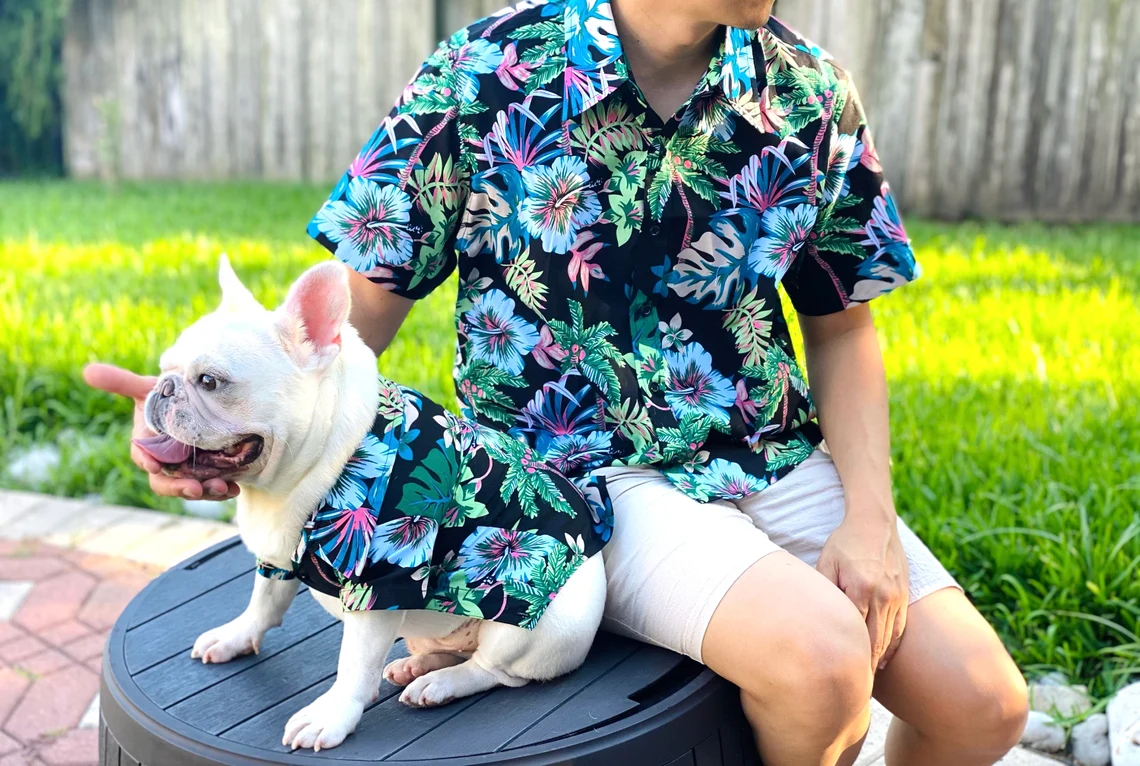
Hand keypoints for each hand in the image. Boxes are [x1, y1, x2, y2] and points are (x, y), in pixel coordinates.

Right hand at [82, 363, 238, 500]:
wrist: (199, 399)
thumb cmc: (168, 394)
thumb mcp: (148, 388)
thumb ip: (122, 382)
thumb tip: (88, 371)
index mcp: (147, 444)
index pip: (143, 457)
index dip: (148, 461)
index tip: (156, 464)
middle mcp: (166, 461)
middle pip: (166, 482)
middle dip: (179, 487)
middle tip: (195, 489)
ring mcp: (188, 468)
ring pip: (192, 487)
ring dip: (206, 492)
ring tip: (223, 489)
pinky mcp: (210, 471)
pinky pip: (214, 485)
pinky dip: (223, 489)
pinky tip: (234, 489)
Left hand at [816, 513, 908, 670]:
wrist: (874, 523)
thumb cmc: (843, 543)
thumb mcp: (825, 562)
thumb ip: (824, 591)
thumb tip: (815, 619)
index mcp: (861, 588)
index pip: (855, 633)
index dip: (848, 657)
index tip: (838, 675)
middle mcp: (883, 595)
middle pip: (875, 642)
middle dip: (864, 667)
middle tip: (851, 687)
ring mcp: (897, 596)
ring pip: (889, 639)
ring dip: (878, 660)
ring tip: (864, 679)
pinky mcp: (904, 595)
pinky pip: (900, 628)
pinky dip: (891, 646)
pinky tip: (880, 658)